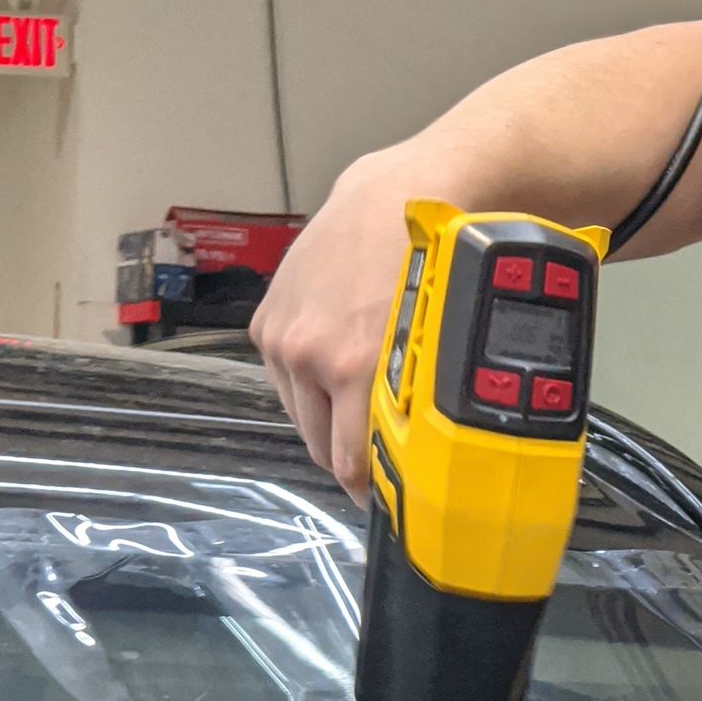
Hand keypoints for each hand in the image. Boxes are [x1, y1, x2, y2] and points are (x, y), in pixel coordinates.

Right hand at [251, 144, 433, 496]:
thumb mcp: (435, 340)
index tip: (390, 501)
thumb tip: (417, 456)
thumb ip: (415, 400)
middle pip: (319, 444)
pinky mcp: (265, 322)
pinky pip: (284, 380)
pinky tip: (336, 371)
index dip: (372, 489)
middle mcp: (308, 354)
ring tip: (358, 412)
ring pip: (300, 413)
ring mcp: (281, 338)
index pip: (348, 462)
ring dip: (327, 422)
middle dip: (349, 459)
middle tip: (380, 463)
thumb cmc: (428, 263)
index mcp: (354, 365)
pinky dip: (307, 385)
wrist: (390, 199)